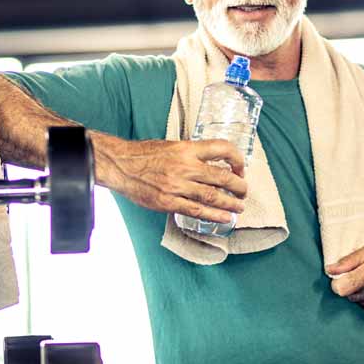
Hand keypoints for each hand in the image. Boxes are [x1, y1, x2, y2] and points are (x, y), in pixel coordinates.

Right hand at [93, 133, 247, 222]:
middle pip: (223, 177)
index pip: (222, 149)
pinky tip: (224, 218)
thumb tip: (212, 163)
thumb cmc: (145, 154)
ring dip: (230, 204)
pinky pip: (197, 211)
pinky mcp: (168, 202)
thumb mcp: (172, 145)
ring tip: (239, 207)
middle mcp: (185, 166)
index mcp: (187, 149)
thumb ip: (192, 154)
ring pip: (213, 196)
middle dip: (239, 186)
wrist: (120, 165)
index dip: (237, 159)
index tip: (240, 168)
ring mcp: (177, 186)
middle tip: (243, 192)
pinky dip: (214, 216)